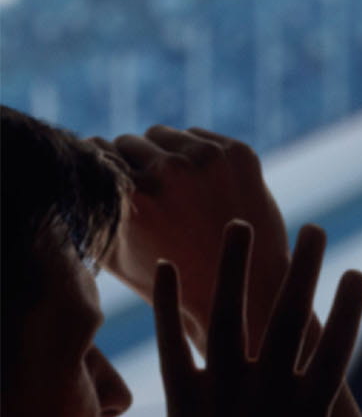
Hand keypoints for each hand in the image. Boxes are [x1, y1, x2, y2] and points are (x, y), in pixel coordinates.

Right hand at [97, 128, 289, 347]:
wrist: (243, 282)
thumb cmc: (167, 276)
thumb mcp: (112, 252)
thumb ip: (86, 212)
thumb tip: (65, 178)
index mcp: (131, 194)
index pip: (95, 151)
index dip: (100, 167)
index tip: (106, 179)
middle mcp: (168, 170)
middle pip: (128, 141)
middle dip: (131, 162)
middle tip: (143, 189)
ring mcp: (206, 157)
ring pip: (161, 134)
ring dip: (160, 153)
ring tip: (169, 186)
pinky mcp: (236, 151)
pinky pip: (195, 135)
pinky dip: (192, 152)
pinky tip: (198, 183)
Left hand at [148, 224, 361, 416]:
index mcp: (308, 408)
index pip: (334, 344)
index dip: (347, 305)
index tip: (356, 271)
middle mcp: (266, 391)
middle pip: (286, 317)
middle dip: (302, 269)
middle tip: (313, 229)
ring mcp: (222, 391)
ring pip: (227, 317)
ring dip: (233, 268)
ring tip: (240, 225)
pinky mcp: (182, 398)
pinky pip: (173, 344)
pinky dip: (168, 306)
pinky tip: (167, 268)